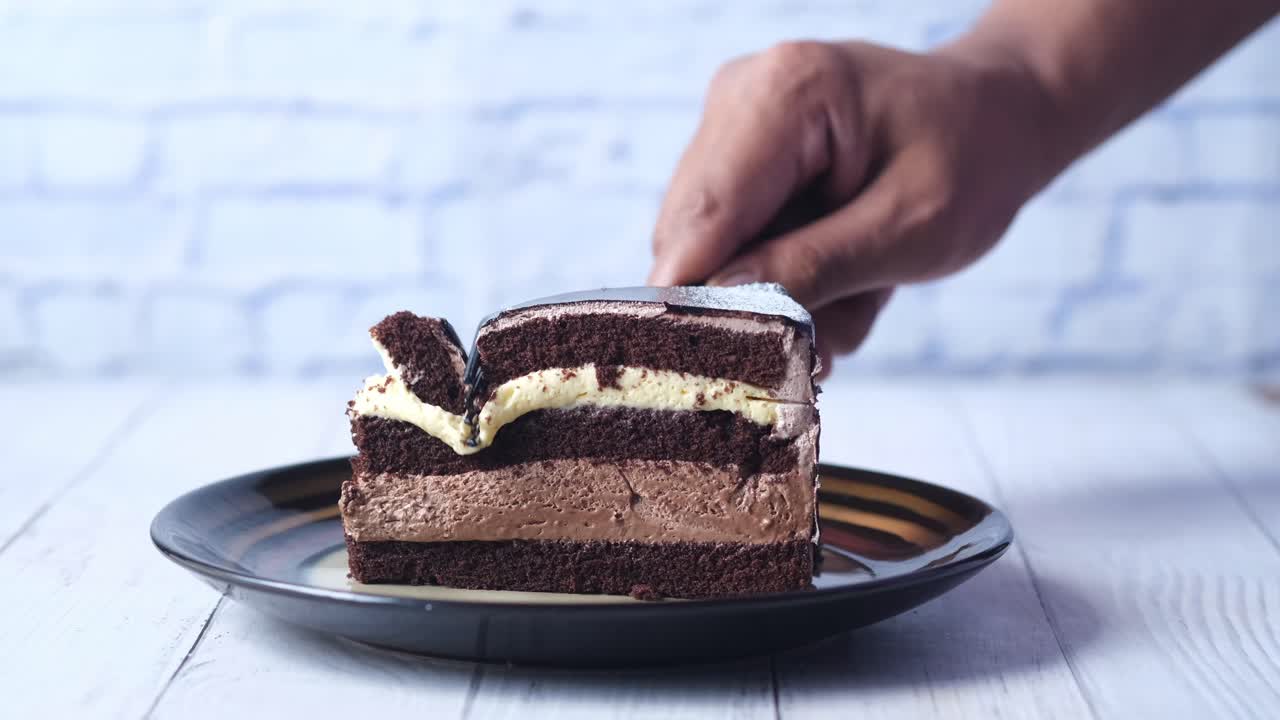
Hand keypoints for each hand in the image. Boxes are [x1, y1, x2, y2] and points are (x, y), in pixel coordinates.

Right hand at [648, 40, 1057, 373]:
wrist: (995, 117)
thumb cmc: (973, 157)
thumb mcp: (913, 227)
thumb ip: (815, 269)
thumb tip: (722, 310)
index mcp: (784, 95)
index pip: (703, 218)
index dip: (696, 301)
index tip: (719, 372)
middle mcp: (739, 97)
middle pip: (687, 239)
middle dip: (752, 303)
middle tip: (829, 340)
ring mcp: (730, 128)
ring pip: (705, 254)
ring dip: (777, 295)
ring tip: (858, 291)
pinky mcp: (734, 161)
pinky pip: (726, 248)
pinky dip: (782, 279)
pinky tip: (844, 273)